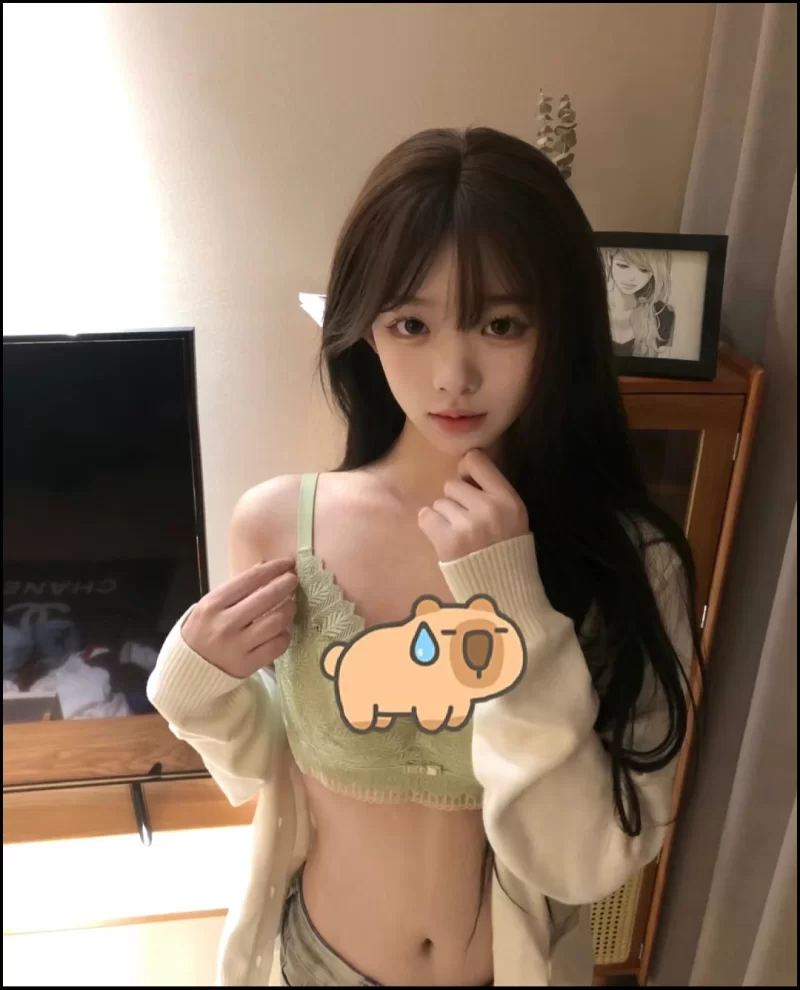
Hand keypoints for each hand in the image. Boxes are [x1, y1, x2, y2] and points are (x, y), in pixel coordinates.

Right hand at [181, 557, 297, 677]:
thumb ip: (236, 588)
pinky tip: (282, 630)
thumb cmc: (202, 630)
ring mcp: (238, 646)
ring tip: (290, 605)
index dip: (273, 569)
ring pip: (276, 621)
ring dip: (289, 609)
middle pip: (267, 598)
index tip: (287, 563)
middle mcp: (226, 624)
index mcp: (213, 604)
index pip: (250, 579)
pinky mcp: (248, 665)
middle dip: (286, 584)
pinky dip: (284, 635)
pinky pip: (277, 645)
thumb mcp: (209, 605)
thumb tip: (266, 567)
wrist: (188, 670)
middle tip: (293, 580)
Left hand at [417, 448, 529, 562]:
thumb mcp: (513, 517)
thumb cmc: (504, 551)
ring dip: (445, 517)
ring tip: (461, 536)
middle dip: (456, 501)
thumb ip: (493, 491)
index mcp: (509, 500)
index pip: (476, 460)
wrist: (502, 591)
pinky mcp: (448, 541)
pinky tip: (445, 539)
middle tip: (468, 523)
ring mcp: (468, 525)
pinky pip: (426, 516)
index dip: (466, 469)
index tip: (468, 484)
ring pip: (439, 503)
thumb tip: (463, 464)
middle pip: (453, 485)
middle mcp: (489, 509)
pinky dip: (431, 527)